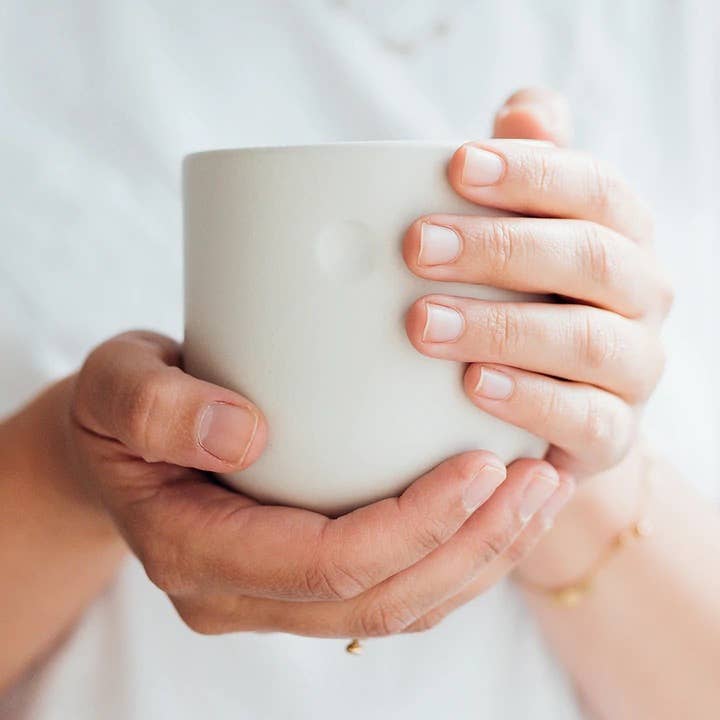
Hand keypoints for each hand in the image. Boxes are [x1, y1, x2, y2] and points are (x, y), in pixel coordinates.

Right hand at [61, 330, 569, 636]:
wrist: (117, 445)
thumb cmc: (119, 411)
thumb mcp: (116, 388)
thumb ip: (159, 409)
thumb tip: (244, 432)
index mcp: (198, 555)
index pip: (327, 564)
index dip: (412, 526)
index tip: (481, 466)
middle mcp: (245, 594)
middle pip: (383, 598)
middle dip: (473, 546)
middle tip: (538, 478)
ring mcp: (280, 594)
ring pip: (403, 605)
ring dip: (484, 555)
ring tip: (544, 489)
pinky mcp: (312, 573)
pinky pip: (401, 583)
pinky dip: (463, 550)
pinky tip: (505, 501)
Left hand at [404, 87, 671, 478]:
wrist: (547, 404)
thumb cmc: (526, 302)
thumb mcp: (523, 234)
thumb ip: (529, 172)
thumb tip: (522, 109)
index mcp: (621, 234)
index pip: (592, 188)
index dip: (529, 173)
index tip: (456, 165)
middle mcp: (641, 295)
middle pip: (591, 257)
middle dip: (501, 248)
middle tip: (418, 246)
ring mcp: (634, 367)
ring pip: (588, 340)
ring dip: (502, 327)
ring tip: (425, 322)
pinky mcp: (614, 432)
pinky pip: (587, 420)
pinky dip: (530, 401)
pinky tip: (473, 385)